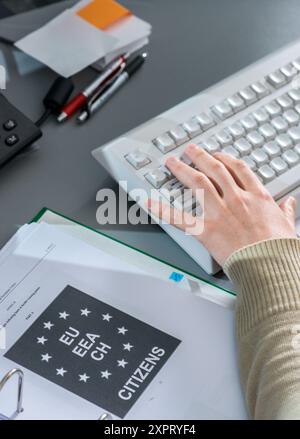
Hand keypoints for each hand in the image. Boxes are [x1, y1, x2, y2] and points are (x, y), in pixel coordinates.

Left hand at [147, 144, 297, 266]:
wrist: (270, 265)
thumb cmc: (279, 248)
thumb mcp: (288, 225)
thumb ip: (286, 211)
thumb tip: (290, 203)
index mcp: (256, 197)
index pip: (238, 169)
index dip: (225, 158)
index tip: (218, 155)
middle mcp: (235, 199)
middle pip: (214, 169)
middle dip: (199, 156)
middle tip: (189, 150)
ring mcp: (219, 212)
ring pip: (197, 182)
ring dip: (182, 169)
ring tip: (172, 162)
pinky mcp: (206, 230)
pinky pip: (179, 218)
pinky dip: (160, 210)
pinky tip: (147, 202)